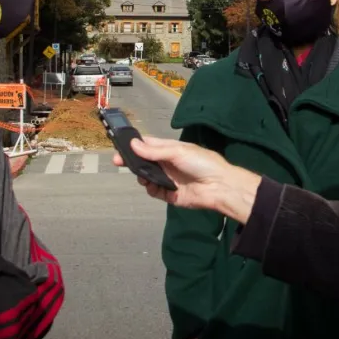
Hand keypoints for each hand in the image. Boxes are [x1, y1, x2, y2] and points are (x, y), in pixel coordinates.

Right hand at [113, 136, 259, 221]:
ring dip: (141, 176)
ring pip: (146, 177)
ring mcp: (168, 179)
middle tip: (118, 162)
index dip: (134, 145)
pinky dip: (150, 189)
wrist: (219, 187)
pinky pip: (154, 191)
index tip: (119, 146)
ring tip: (142, 175)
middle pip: (144, 161)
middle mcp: (167, 163)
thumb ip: (155, 151)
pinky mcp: (170, 194)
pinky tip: (151, 186)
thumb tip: (133, 145)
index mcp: (170, 149)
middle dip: (132, 161)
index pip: (148, 145)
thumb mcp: (178, 152)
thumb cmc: (202, 163)